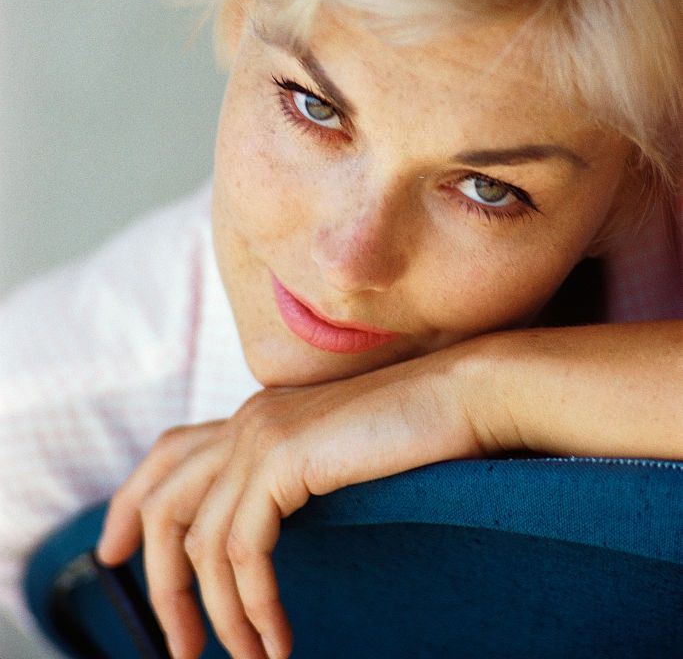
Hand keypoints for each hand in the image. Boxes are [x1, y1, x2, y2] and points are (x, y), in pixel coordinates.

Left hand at [95, 344, 487, 658]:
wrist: (464, 395)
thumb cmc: (417, 435)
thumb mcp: (336, 459)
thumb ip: (291, 479)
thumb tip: (254, 536)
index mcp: (256, 414)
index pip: (167, 454)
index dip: (128, 502)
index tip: (111, 554)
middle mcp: (247, 418)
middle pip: (162, 503)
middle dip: (161, 582)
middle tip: (181, 646)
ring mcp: (261, 434)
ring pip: (201, 541)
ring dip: (220, 616)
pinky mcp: (283, 458)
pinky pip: (243, 552)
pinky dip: (253, 607)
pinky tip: (277, 640)